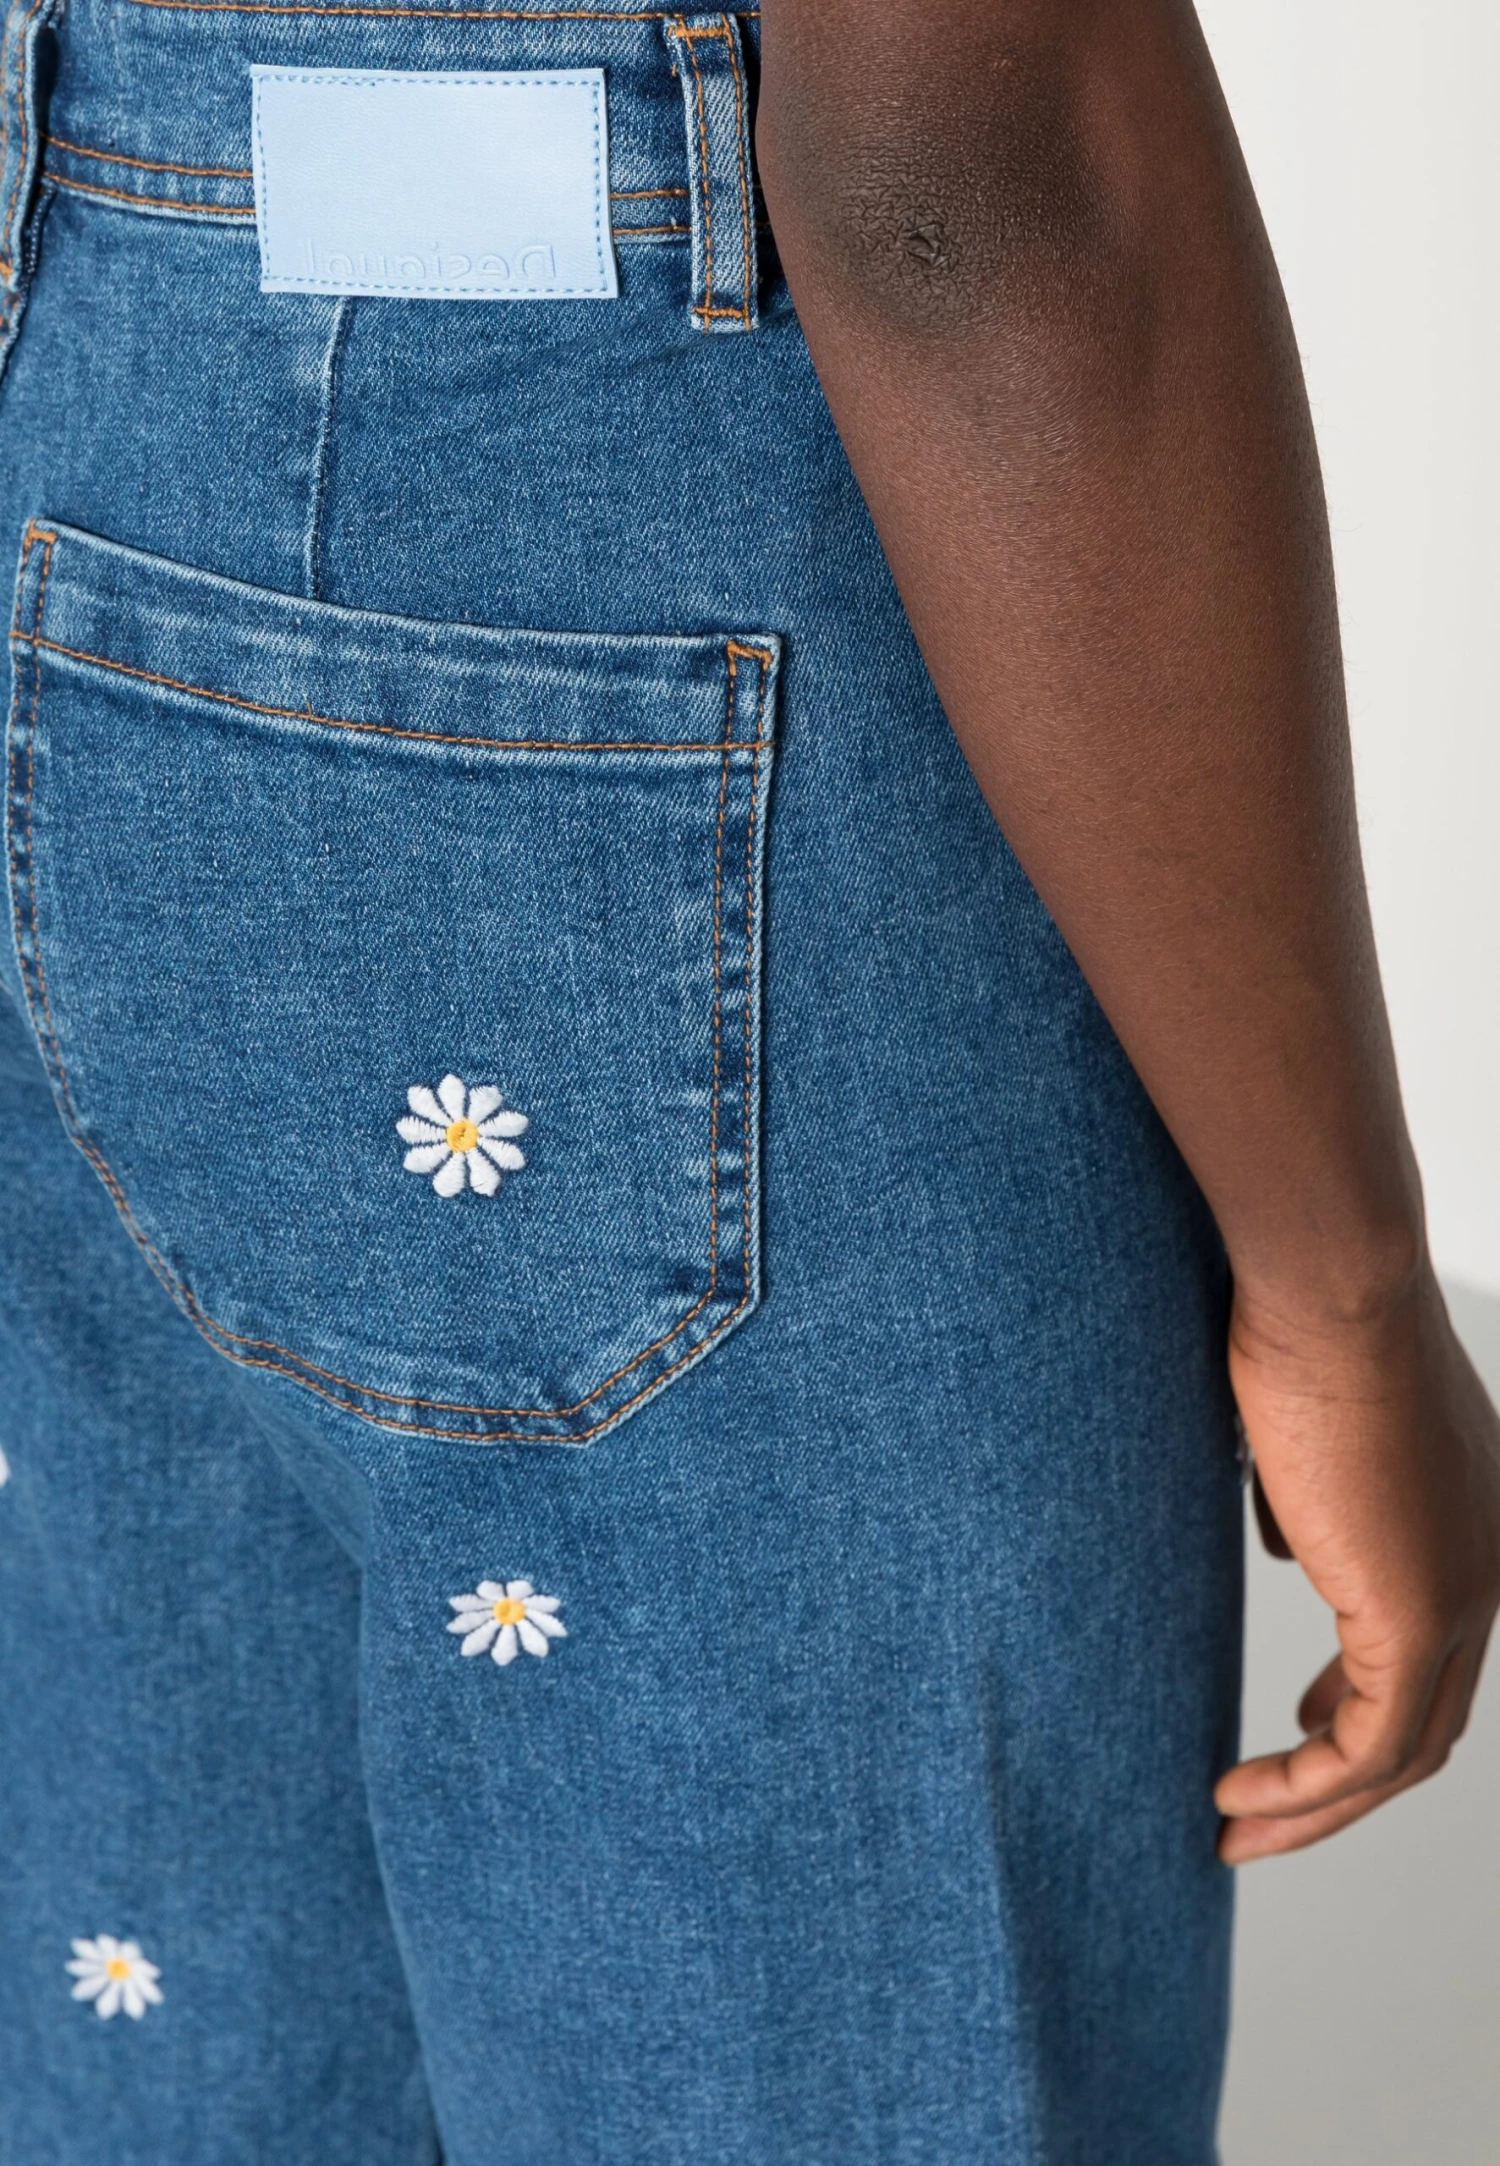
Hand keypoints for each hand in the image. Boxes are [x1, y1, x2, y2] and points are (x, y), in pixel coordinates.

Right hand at [1216, 1259, 1499, 1862]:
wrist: (1334, 1292)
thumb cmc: (1304, 1326)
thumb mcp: (1304, 1429)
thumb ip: (1308, 1500)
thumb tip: (1286, 1548)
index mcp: (1470, 1521)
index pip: (1429, 1647)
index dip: (1356, 1698)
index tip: (1297, 1719)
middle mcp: (1488, 1566)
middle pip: (1427, 1716)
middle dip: (1337, 1779)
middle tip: (1258, 1809)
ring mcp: (1465, 1594)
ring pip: (1405, 1751)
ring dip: (1314, 1806)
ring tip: (1235, 1829)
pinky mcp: (1420, 1615)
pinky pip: (1370, 1747)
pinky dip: (1305, 1786)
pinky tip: (1239, 1790)